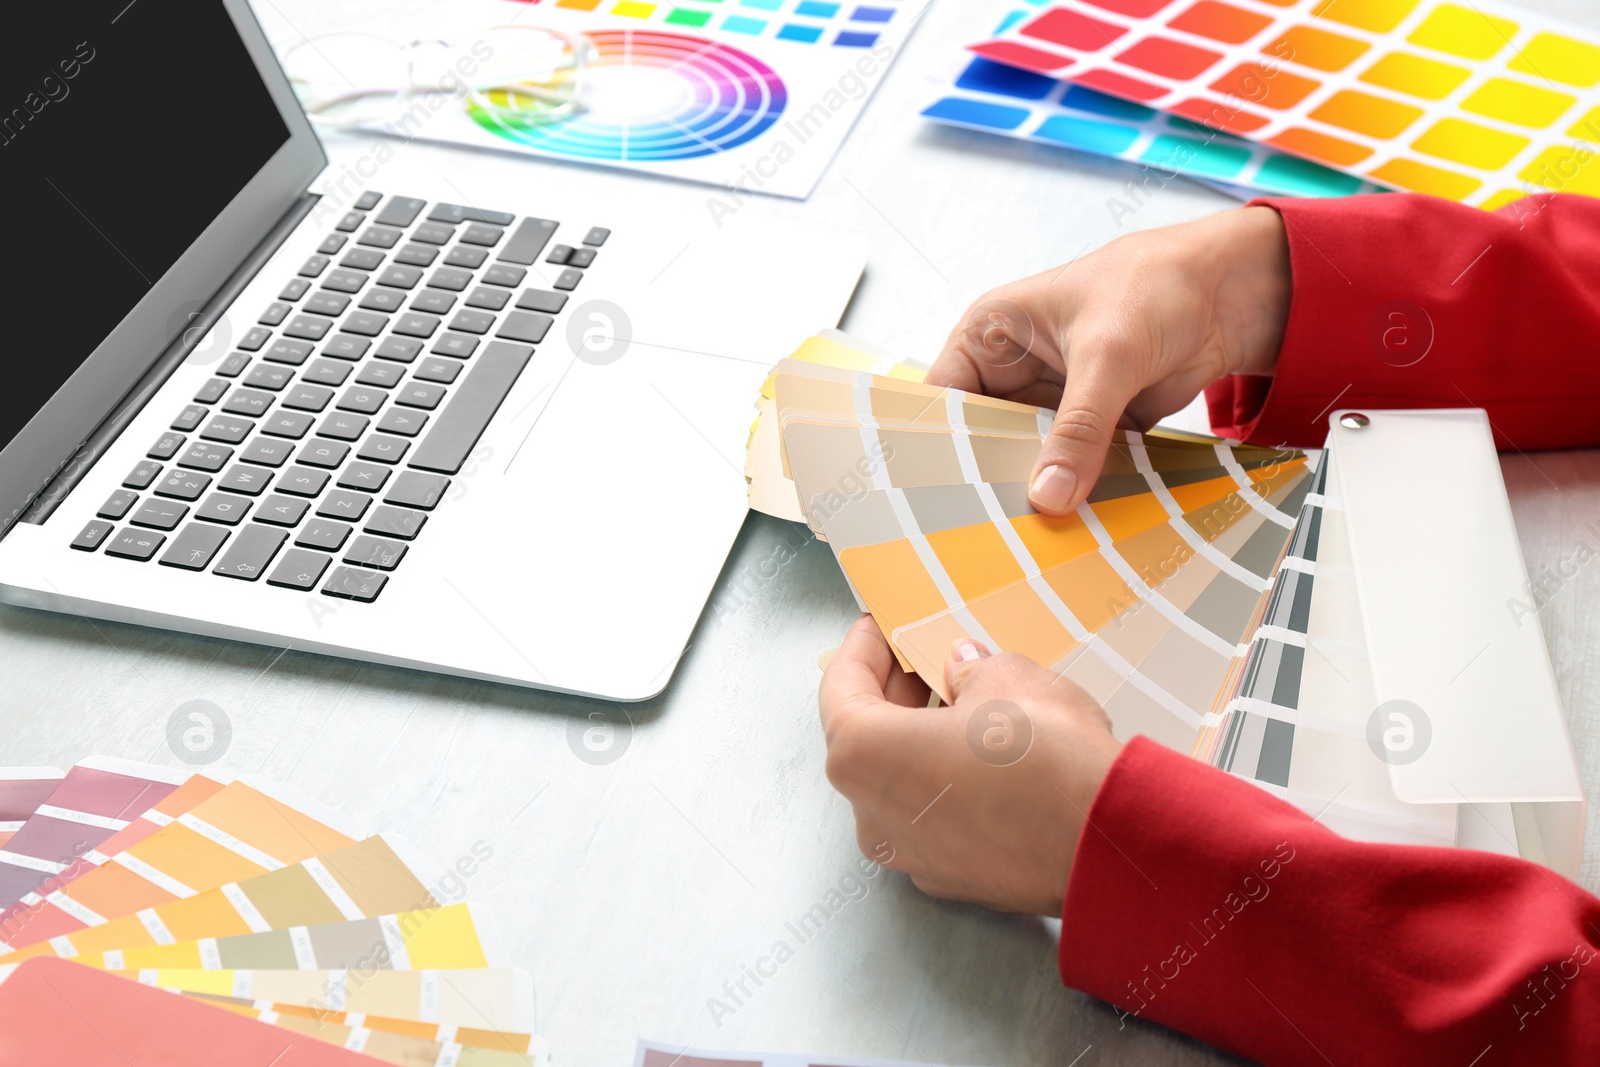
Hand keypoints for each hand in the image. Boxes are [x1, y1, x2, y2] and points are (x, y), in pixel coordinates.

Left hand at [819, 616, 1122, 914]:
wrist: (1108, 844)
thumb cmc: (1046, 756)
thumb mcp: (1005, 678)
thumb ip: (969, 669)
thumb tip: (964, 670)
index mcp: (864, 757)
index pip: (841, 690)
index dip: (862, 649)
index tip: (878, 627)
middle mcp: (873, 816)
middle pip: (867, 741)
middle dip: (895, 695)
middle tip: (924, 658)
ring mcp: (912, 856)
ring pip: (903, 784)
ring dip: (923, 741)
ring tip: (964, 702)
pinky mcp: (955, 879)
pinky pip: (938, 818)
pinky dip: (950, 784)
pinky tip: (988, 757)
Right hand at [927, 206, 1290, 514]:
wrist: (1233, 290)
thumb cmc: (1158, 282)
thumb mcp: (1108, 353)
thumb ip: (1078, 428)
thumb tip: (1050, 494)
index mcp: (992, 334)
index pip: (944, 400)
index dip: (941, 446)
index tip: (944, 497)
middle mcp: (1015, 371)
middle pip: (985, 440)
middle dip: (994, 480)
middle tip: (993, 529)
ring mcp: (1055, 402)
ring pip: (1030, 460)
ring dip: (1039, 490)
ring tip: (1032, 538)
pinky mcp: (1094, 426)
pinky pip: (1076, 468)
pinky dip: (1081, 491)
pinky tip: (1077, 525)